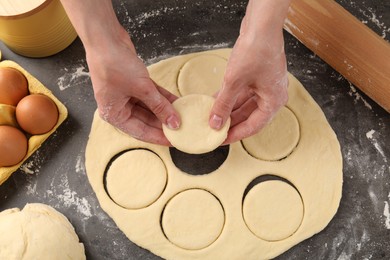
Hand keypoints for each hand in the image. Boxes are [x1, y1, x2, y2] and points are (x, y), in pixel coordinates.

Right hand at [86, 29, 179, 144]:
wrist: (106, 38)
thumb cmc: (115, 65)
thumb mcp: (142, 88)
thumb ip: (159, 106)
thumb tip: (174, 122)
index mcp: (114, 114)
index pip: (140, 132)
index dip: (158, 137)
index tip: (174, 141)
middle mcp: (119, 107)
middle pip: (146, 120)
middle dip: (163, 123)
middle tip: (182, 129)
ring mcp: (126, 95)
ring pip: (150, 107)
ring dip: (165, 110)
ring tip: (183, 116)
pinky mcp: (134, 83)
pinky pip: (151, 95)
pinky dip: (163, 98)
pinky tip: (177, 102)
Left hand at [210, 0, 289, 143]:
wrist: (261, 24)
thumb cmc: (256, 50)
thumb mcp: (234, 81)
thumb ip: (223, 104)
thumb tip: (214, 122)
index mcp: (274, 101)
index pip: (253, 126)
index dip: (236, 134)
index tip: (221, 140)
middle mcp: (272, 95)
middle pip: (249, 116)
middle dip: (231, 122)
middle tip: (214, 130)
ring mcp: (265, 85)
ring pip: (244, 104)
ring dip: (228, 110)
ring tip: (212, 116)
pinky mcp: (257, 76)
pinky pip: (242, 93)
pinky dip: (230, 97)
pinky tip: (216, 101)